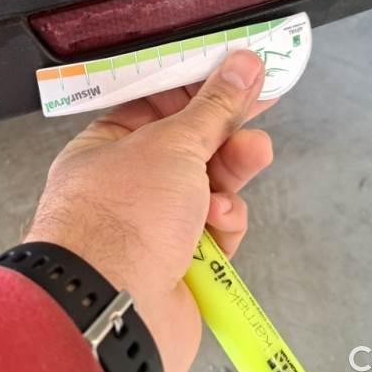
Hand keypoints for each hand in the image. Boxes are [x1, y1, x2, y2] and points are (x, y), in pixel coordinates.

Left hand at [24, 50, 276, 371]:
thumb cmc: (123, 215)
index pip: (157, 103)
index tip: (235, 67)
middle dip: (226, 126)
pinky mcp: (181, 260)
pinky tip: (219, 221)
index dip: (198, 83)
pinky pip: (214, 228)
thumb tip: (242, 64)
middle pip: (189, 143)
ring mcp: (154, 224)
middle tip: (264, 99)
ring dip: (232, 169)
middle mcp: (128, 183)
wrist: (114, 307)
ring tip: (254, 153)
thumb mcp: (172, 144)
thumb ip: (215, 106)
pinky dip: (223, 221)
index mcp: (108, 146)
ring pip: (208, 185)